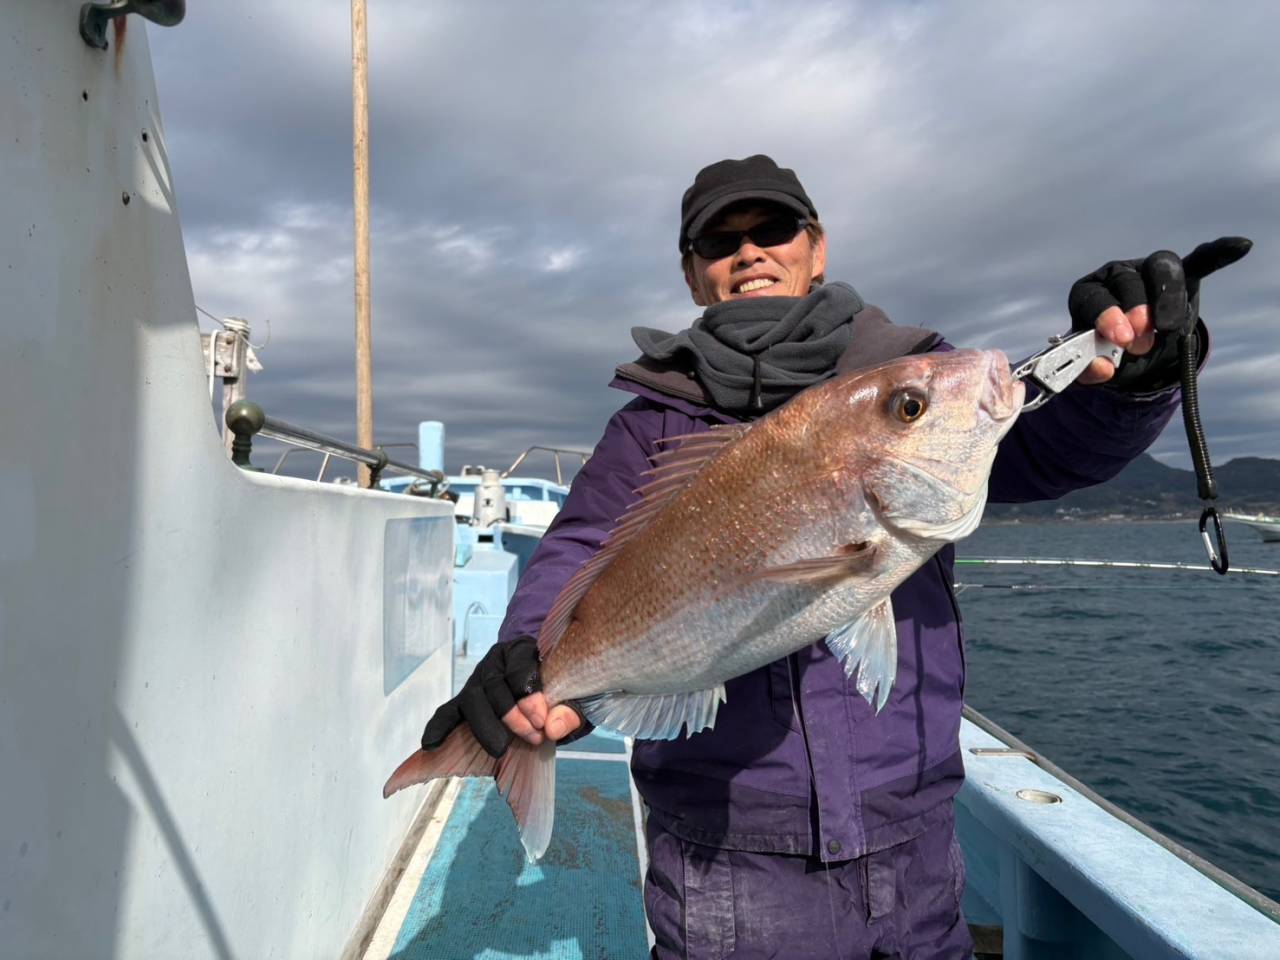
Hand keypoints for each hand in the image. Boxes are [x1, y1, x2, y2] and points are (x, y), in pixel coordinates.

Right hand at [420, 636, 583, 757]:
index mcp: (522, 650)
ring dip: (486, 726)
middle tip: (531, 737)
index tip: (541, 720)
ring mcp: (477, 681)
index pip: (519, 666)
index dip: (528, 694)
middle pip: (493, 685)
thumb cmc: (559, 690)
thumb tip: (554, 727)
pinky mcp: (464, 702)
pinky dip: (439, 727)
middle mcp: (495, 662)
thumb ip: (570, 710)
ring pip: (472, 699)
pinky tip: (432, 744)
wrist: (544, 688)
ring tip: (501, 749)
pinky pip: (447, 712)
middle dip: (509, 714)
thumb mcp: (574, 697)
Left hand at [1067, 237, 1251, 388]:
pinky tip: (1240, 246)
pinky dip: (1218, 254)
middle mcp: (1116, 275)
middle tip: (1141, 342)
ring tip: (1168, 329)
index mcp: (1088, 294)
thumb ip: (1091, 370)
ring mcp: (1148, 271)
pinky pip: (1201, 261)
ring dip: (1167, 298)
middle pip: (1127, 280)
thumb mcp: (1097, 366)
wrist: (1135, 352)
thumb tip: (1103, 369)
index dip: (1105, 316)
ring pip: (1161, 269)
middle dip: (1136, 310)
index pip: (1092, 297)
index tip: (1120, 338)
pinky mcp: (1182, 274)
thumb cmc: (1111, 354)